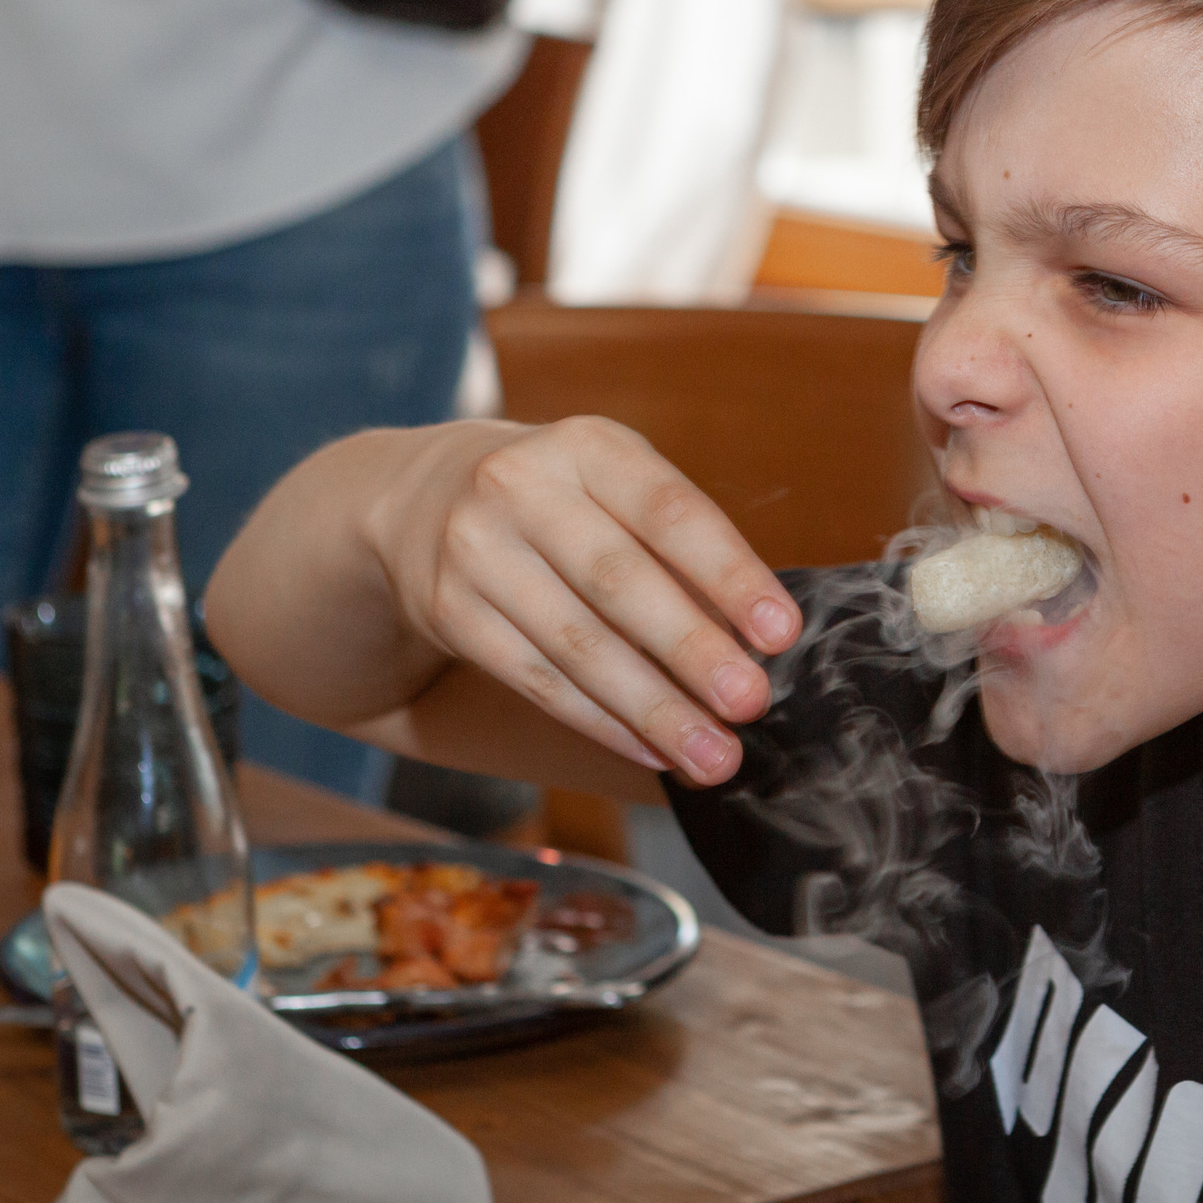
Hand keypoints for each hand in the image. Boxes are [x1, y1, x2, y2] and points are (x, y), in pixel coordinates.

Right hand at [363, 419, 799, 785]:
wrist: (420, 499)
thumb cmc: (561, 499)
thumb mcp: (613, 484)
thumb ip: (678, 547)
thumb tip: (752, 642)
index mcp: (586, 446)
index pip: (669, 512)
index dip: (729, 574)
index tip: (781, 632)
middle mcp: (521, 489)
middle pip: (618, 583)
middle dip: (692, 650)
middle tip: (750, 703)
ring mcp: (476, 552)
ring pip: (577, 646)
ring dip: (653, 709)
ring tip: (713, 756)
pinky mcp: (450, 613)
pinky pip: (537, 681)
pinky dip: (602, 722)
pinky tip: (654, 751)